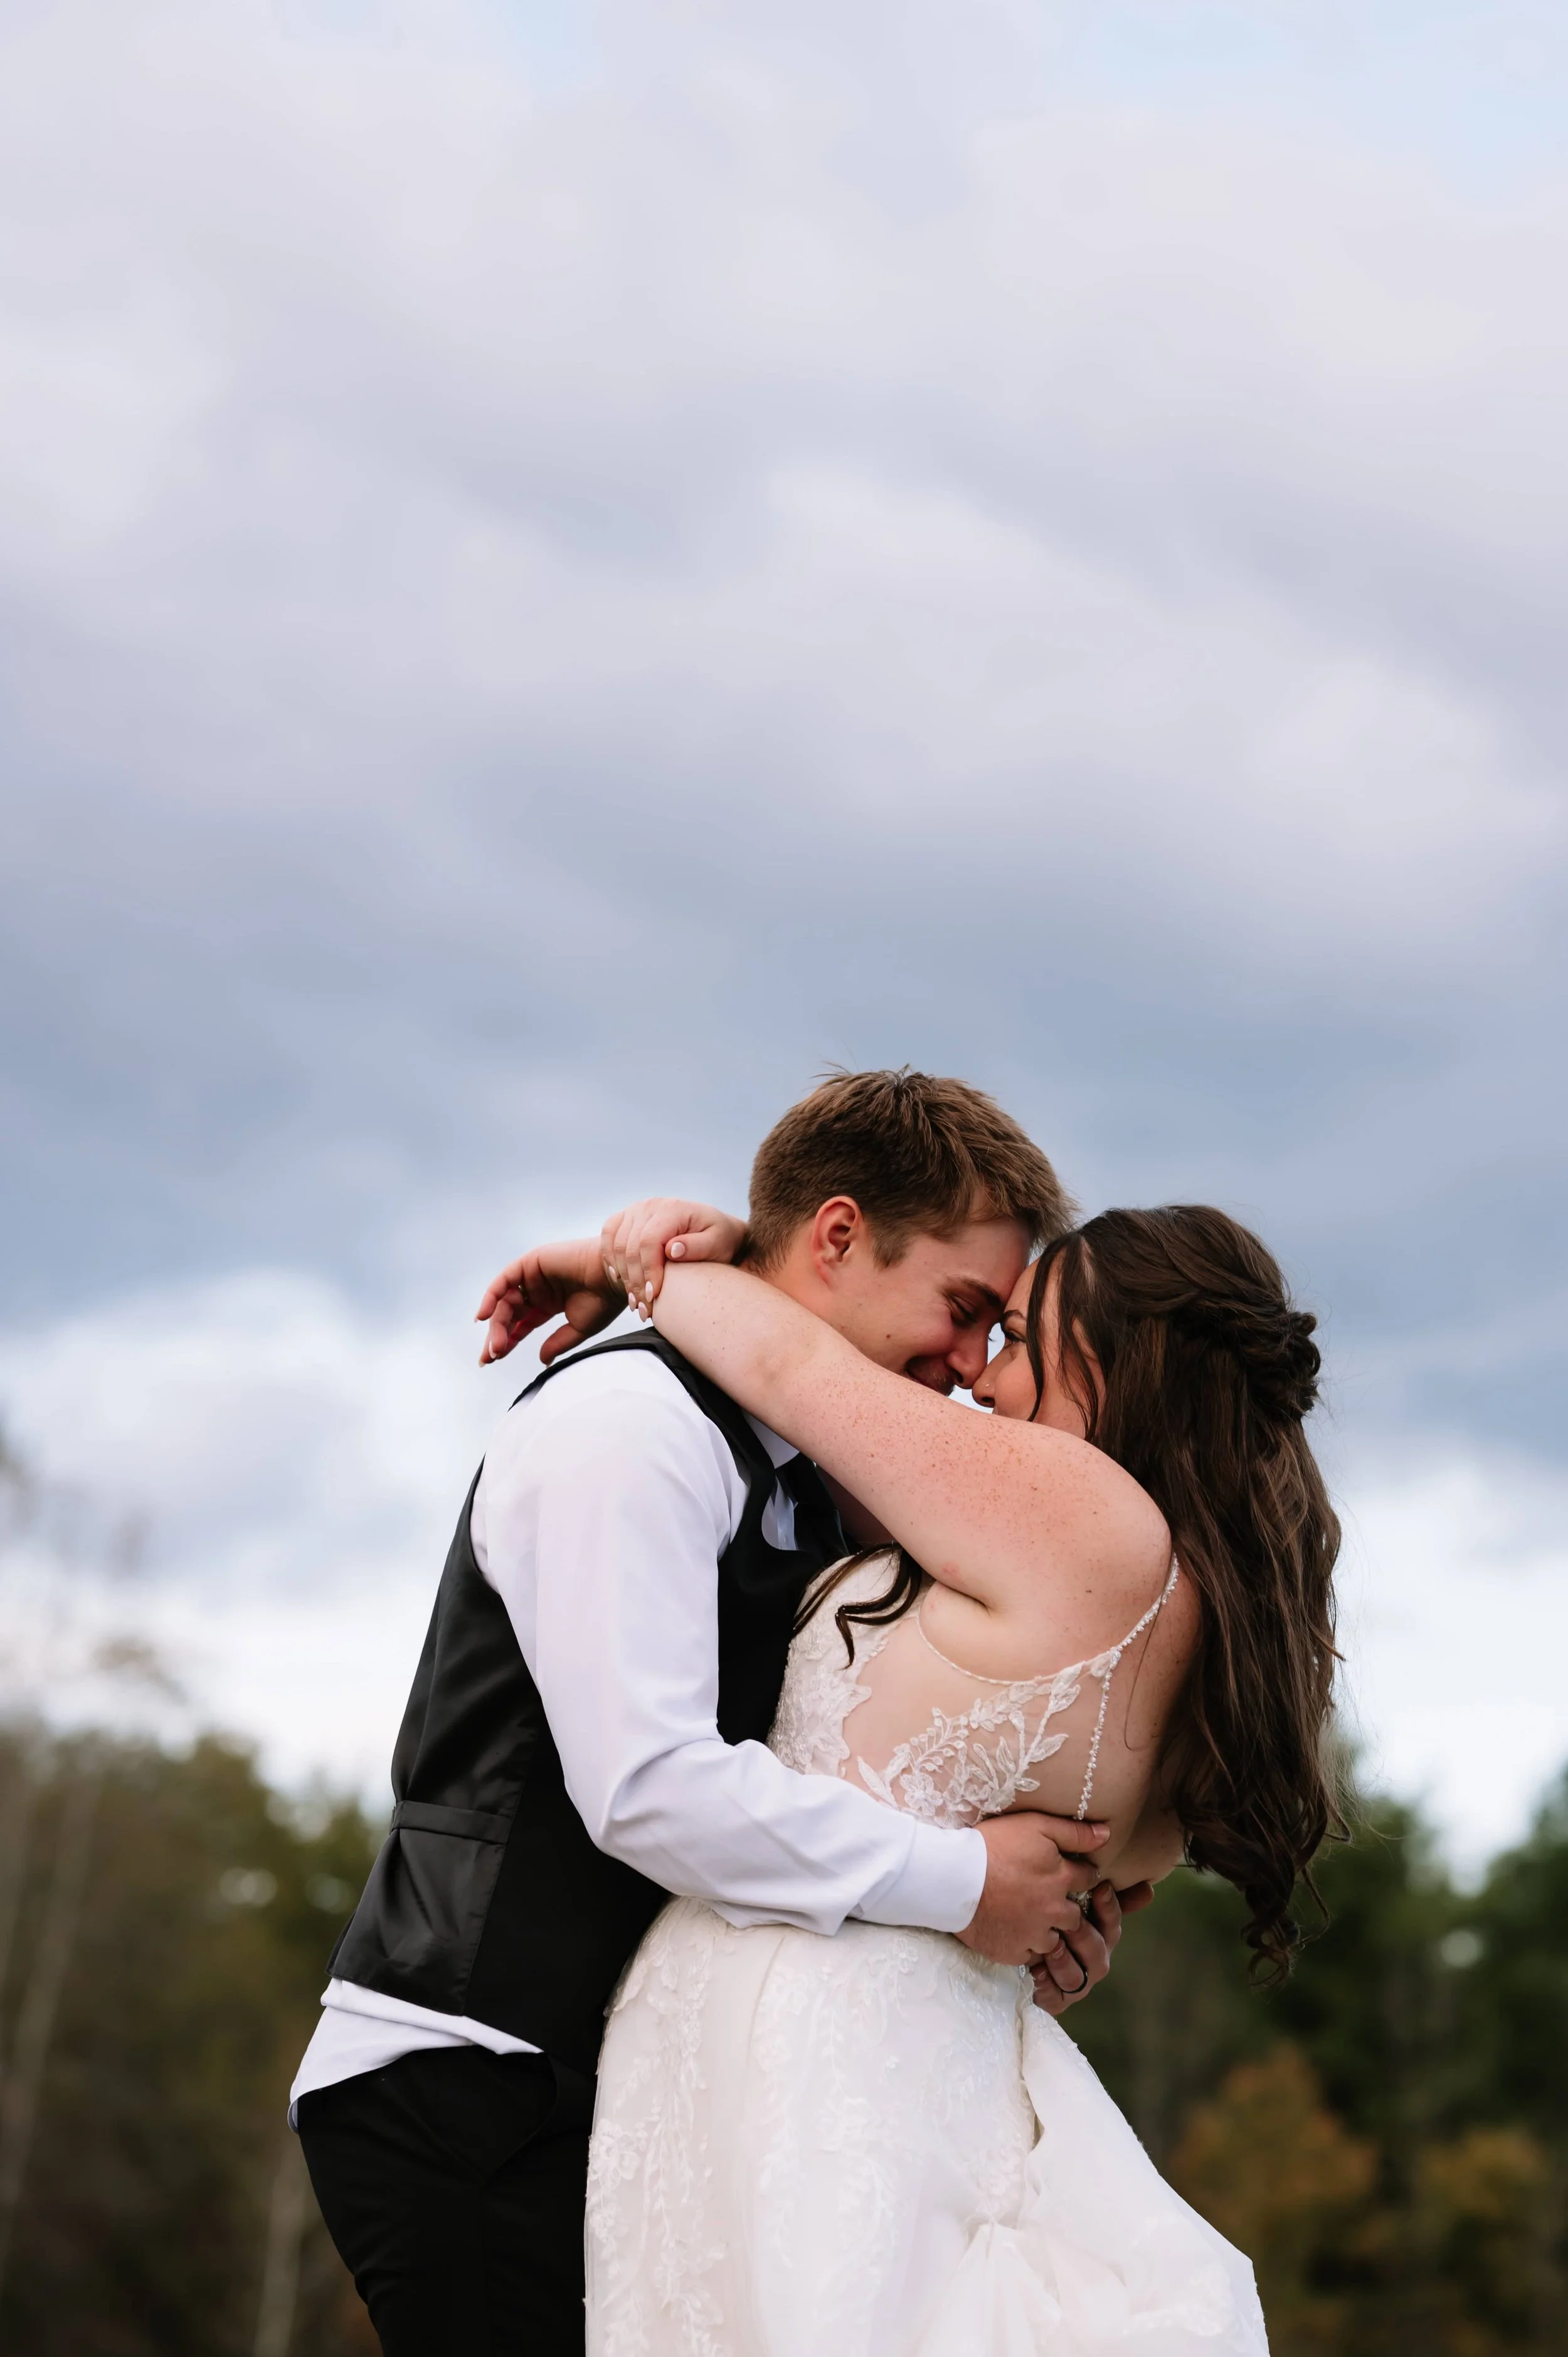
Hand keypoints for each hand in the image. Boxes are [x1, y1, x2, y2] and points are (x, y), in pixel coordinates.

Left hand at [474, 1239, 623, 1366]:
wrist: (615, 1277)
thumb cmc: (604, 1300)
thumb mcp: (578, 1329)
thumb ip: (557, 1343)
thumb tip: (542, 1360)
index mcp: (551, 1303)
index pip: (522, 1324)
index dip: (508, 1341)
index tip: (493, 1359)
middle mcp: (539, 1289)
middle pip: (510, 1314)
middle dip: (498, 1336)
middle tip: (491, 1357)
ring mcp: (533, 1275)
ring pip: (505, 1300)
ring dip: (496, 1323)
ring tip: (494, 1345)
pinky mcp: (530, 1262)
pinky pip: (504, 1281)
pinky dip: (491, 1297)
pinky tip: (484, 1316)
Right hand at [601, 1199, 747, 1312]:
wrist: (715, 1231)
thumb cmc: (720, 1240)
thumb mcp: (719, 1244)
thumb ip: (698, 1246)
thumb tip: (672, 1250)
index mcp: (672, 1209)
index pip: (649, 1242)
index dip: (648, 1271)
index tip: (653, 1297)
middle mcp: (650, 1205)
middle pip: (630, 1247)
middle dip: (635, 1282)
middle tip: (643, 1309)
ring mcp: (636, 1210)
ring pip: (616, 1245)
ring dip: (623, 1277)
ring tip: (634, 1303)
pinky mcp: (626, 1218)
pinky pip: (608, 1236)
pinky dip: (609, 1259)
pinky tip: (619, 1280)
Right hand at [957, 1814, 1110, 1967]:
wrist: (952, 1878)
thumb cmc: (992, 1846)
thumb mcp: (1035, 1825)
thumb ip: (1074, 1832)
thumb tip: (1107, 1834)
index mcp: (1061, 1879)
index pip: (1088, 1879)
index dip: (1082, 1874)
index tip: (1074, 1874)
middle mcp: (1054, 1910)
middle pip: (1075, 1916)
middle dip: (1068, 1909)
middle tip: (1050, 1900)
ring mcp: (1034, 1935)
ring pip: (1054, 1940)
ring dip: (1048, 1931)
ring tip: (1031, 1919)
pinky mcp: (1014, 1951)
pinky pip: (1029, 1956)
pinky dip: (1025, 1946)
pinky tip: (1013, 1933)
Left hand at [1028, 1877, 1154, 2016]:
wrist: (1027, 1948)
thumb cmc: (1056, 1922)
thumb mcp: (1077, 1904)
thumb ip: (1106, 1895)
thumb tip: (1149, 1889)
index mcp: (1102, 1938)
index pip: (1112, 1924)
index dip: (1109, 1907)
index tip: (1101, 1888)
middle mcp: (1093, 1964)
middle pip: (1096, 1952)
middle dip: (1084, 1935)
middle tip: (1070, 1921)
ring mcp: (1075, 1985)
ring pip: (1076, 1978)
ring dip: (1064, 1962)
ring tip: (1051, 1947)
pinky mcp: (1055, 2000)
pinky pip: (1054, 1999)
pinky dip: (1046, 1986)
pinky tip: (1037, 1972)